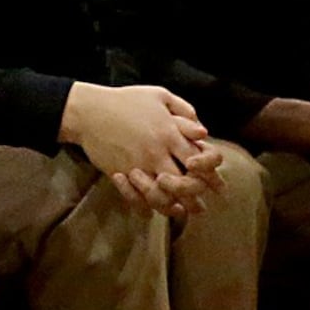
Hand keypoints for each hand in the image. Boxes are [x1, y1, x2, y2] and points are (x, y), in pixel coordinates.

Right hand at [60, 83, 224, 217]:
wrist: (90, 112)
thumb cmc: (127, 101)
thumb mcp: (160, 96)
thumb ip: (184, 111)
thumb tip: (202, 132)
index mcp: (170, 132)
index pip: (198, 161)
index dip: (211, 176)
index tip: (219, 188)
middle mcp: (157, 152)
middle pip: (183, 182)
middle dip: (195, 197)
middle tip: (202, 208)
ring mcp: (138, 164)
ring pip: (161, 194)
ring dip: (173, 206)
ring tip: (182, 213)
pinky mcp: (121, 173)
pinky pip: (137, 196)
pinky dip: (147, 206)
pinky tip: (154, 211)